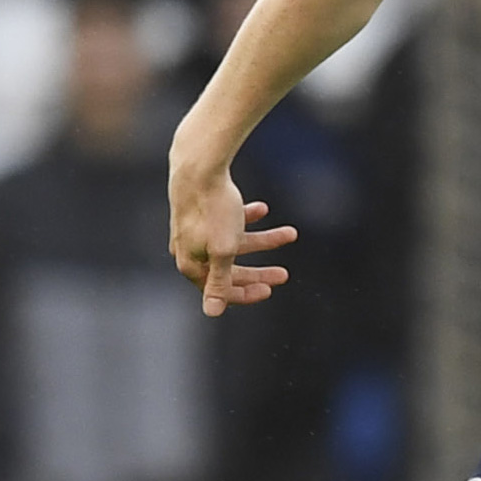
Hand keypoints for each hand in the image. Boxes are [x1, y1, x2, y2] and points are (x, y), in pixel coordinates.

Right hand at [169, 168, 297, 316]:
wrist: (198, 166)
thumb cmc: (213, 210)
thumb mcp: (223, 251)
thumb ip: (219, 282)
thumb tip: (211, 313)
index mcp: (191, 264)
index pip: (220, 289)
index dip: (245, 292)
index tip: (270, 289)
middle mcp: (189, 249)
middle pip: (229, 269)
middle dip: (258, 272)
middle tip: (284, 274)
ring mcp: (195, 229)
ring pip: (234, 242)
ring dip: (264, 241)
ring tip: (291, 234)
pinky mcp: (202, 209)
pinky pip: (228, 220)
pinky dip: (246, 217)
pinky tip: (263, 209)